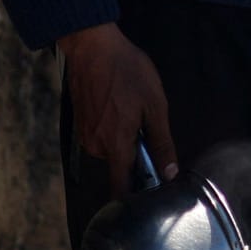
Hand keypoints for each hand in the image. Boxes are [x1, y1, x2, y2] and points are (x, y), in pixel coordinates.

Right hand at [58, 23, 176, 195]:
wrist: (92, 47)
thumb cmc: (127, 72)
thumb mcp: (155, 106)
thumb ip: (162, 142)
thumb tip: (170, 173)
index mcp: (116, 144)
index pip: (120, 188)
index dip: (133, 199)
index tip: (147, 201)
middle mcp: (96, 145)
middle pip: (119, 166)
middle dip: (136, 157)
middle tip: (148, 132)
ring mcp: (85, 134)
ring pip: (111, 150)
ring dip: (124, 140)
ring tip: (133, 112)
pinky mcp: (80, 123)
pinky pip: (102, 136)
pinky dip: (113, 129)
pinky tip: (120, 107)